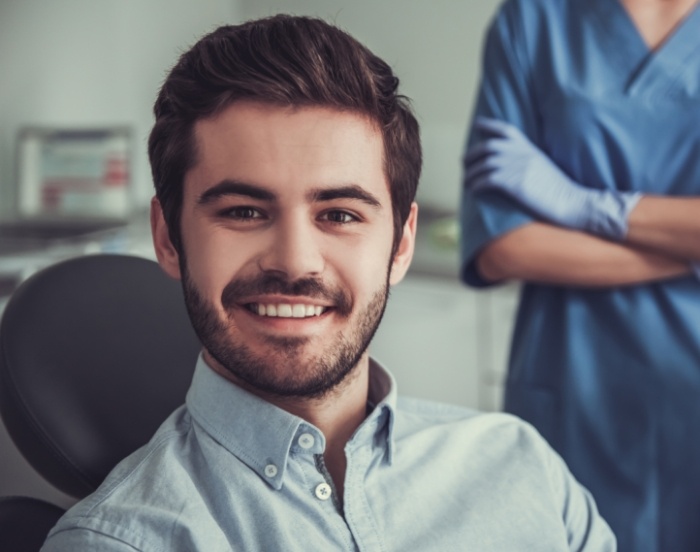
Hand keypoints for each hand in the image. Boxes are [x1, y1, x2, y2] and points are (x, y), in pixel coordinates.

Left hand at [464, 117, 640, 240]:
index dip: (489, 125)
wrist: (572, 202)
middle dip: (472, 154)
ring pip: (484, 164)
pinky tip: (473, 190)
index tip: (476, 124)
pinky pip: (487, 180)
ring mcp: (518, 168)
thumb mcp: (543, 167)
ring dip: (471, 173)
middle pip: (488, 146)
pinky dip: (477, 184)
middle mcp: (522, 154)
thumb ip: (526, 160)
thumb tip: (508, 165)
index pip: (505, 130)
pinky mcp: (515, 184)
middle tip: (464, 163)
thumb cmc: (558, 190)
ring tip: (466, 181)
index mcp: (529, 148)